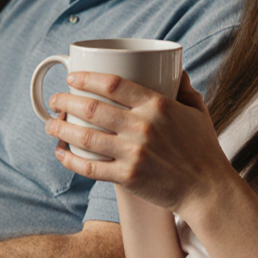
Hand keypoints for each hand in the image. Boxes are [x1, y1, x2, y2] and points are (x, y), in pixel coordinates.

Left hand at [45, 71, 234, 213]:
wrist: (208, 190)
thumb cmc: (203, 148)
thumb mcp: (197, 110)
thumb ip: (184, 87)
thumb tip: (176, 67)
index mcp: (157, 105)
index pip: (112, 84)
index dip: (85, 78)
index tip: (71, 78)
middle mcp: (142, 127)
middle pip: (91, 108)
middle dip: (65, 101)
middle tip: (55, 100)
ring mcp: (134, 153)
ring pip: (85, 137)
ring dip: (60, 129)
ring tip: (49, 124)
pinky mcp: (128, 177)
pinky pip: (90, 168)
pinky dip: (70, 160)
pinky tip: (60, 153)